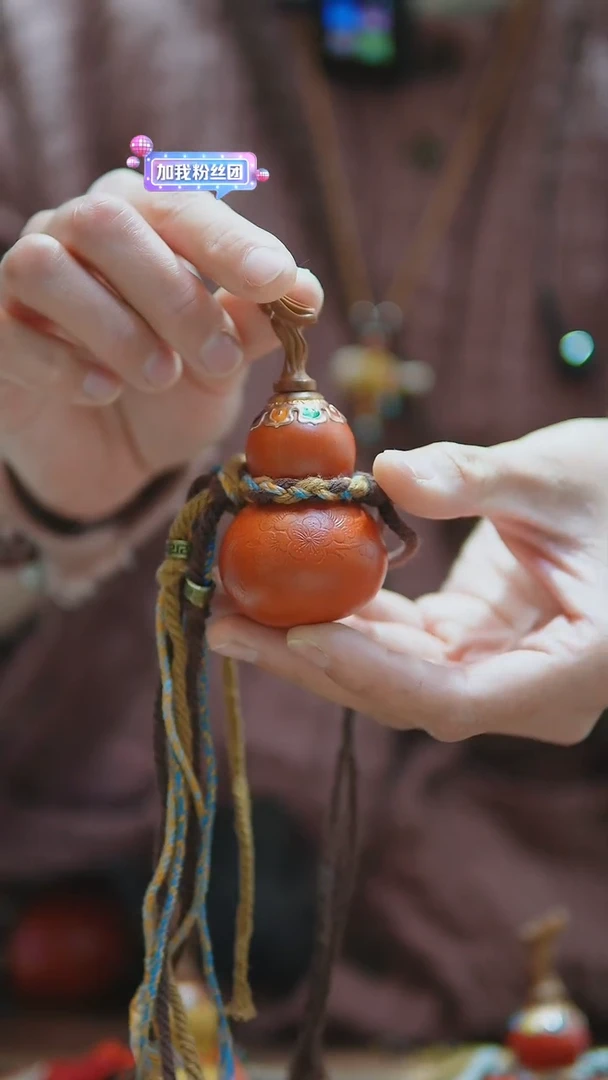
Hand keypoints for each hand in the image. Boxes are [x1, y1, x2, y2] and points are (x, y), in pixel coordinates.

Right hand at [0, 169, 321, 519]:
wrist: (109, 456)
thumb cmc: (168, 390)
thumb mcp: (221, 364)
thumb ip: (253, 326)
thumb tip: (305, 290)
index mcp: (141, 222)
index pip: (179, 206)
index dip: (228, 241)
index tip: (276, 281)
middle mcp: (74, 234)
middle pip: (107, 221)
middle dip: (174, 293)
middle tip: (219, 360)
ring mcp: (22, 281)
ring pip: (44, 264)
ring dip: (115, 326)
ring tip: (161, 376)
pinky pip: (12, 334)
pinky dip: (63, 365)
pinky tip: (103, 392)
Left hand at [207, 418, 607, 744]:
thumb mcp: (556, 474)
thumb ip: (475, 478)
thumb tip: (385, 471)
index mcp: (572, 667)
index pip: (455, 695)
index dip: (371, 673)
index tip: (296, 636)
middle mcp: (530, 688)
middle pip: (404, 692)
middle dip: (311, 659)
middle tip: (223, 620)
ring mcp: (500, 671)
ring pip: (392, 673)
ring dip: (311, 637)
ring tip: (230, 603)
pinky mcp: (474, 642)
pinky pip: (399, 640)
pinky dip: (345, 612)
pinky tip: (284, 586)